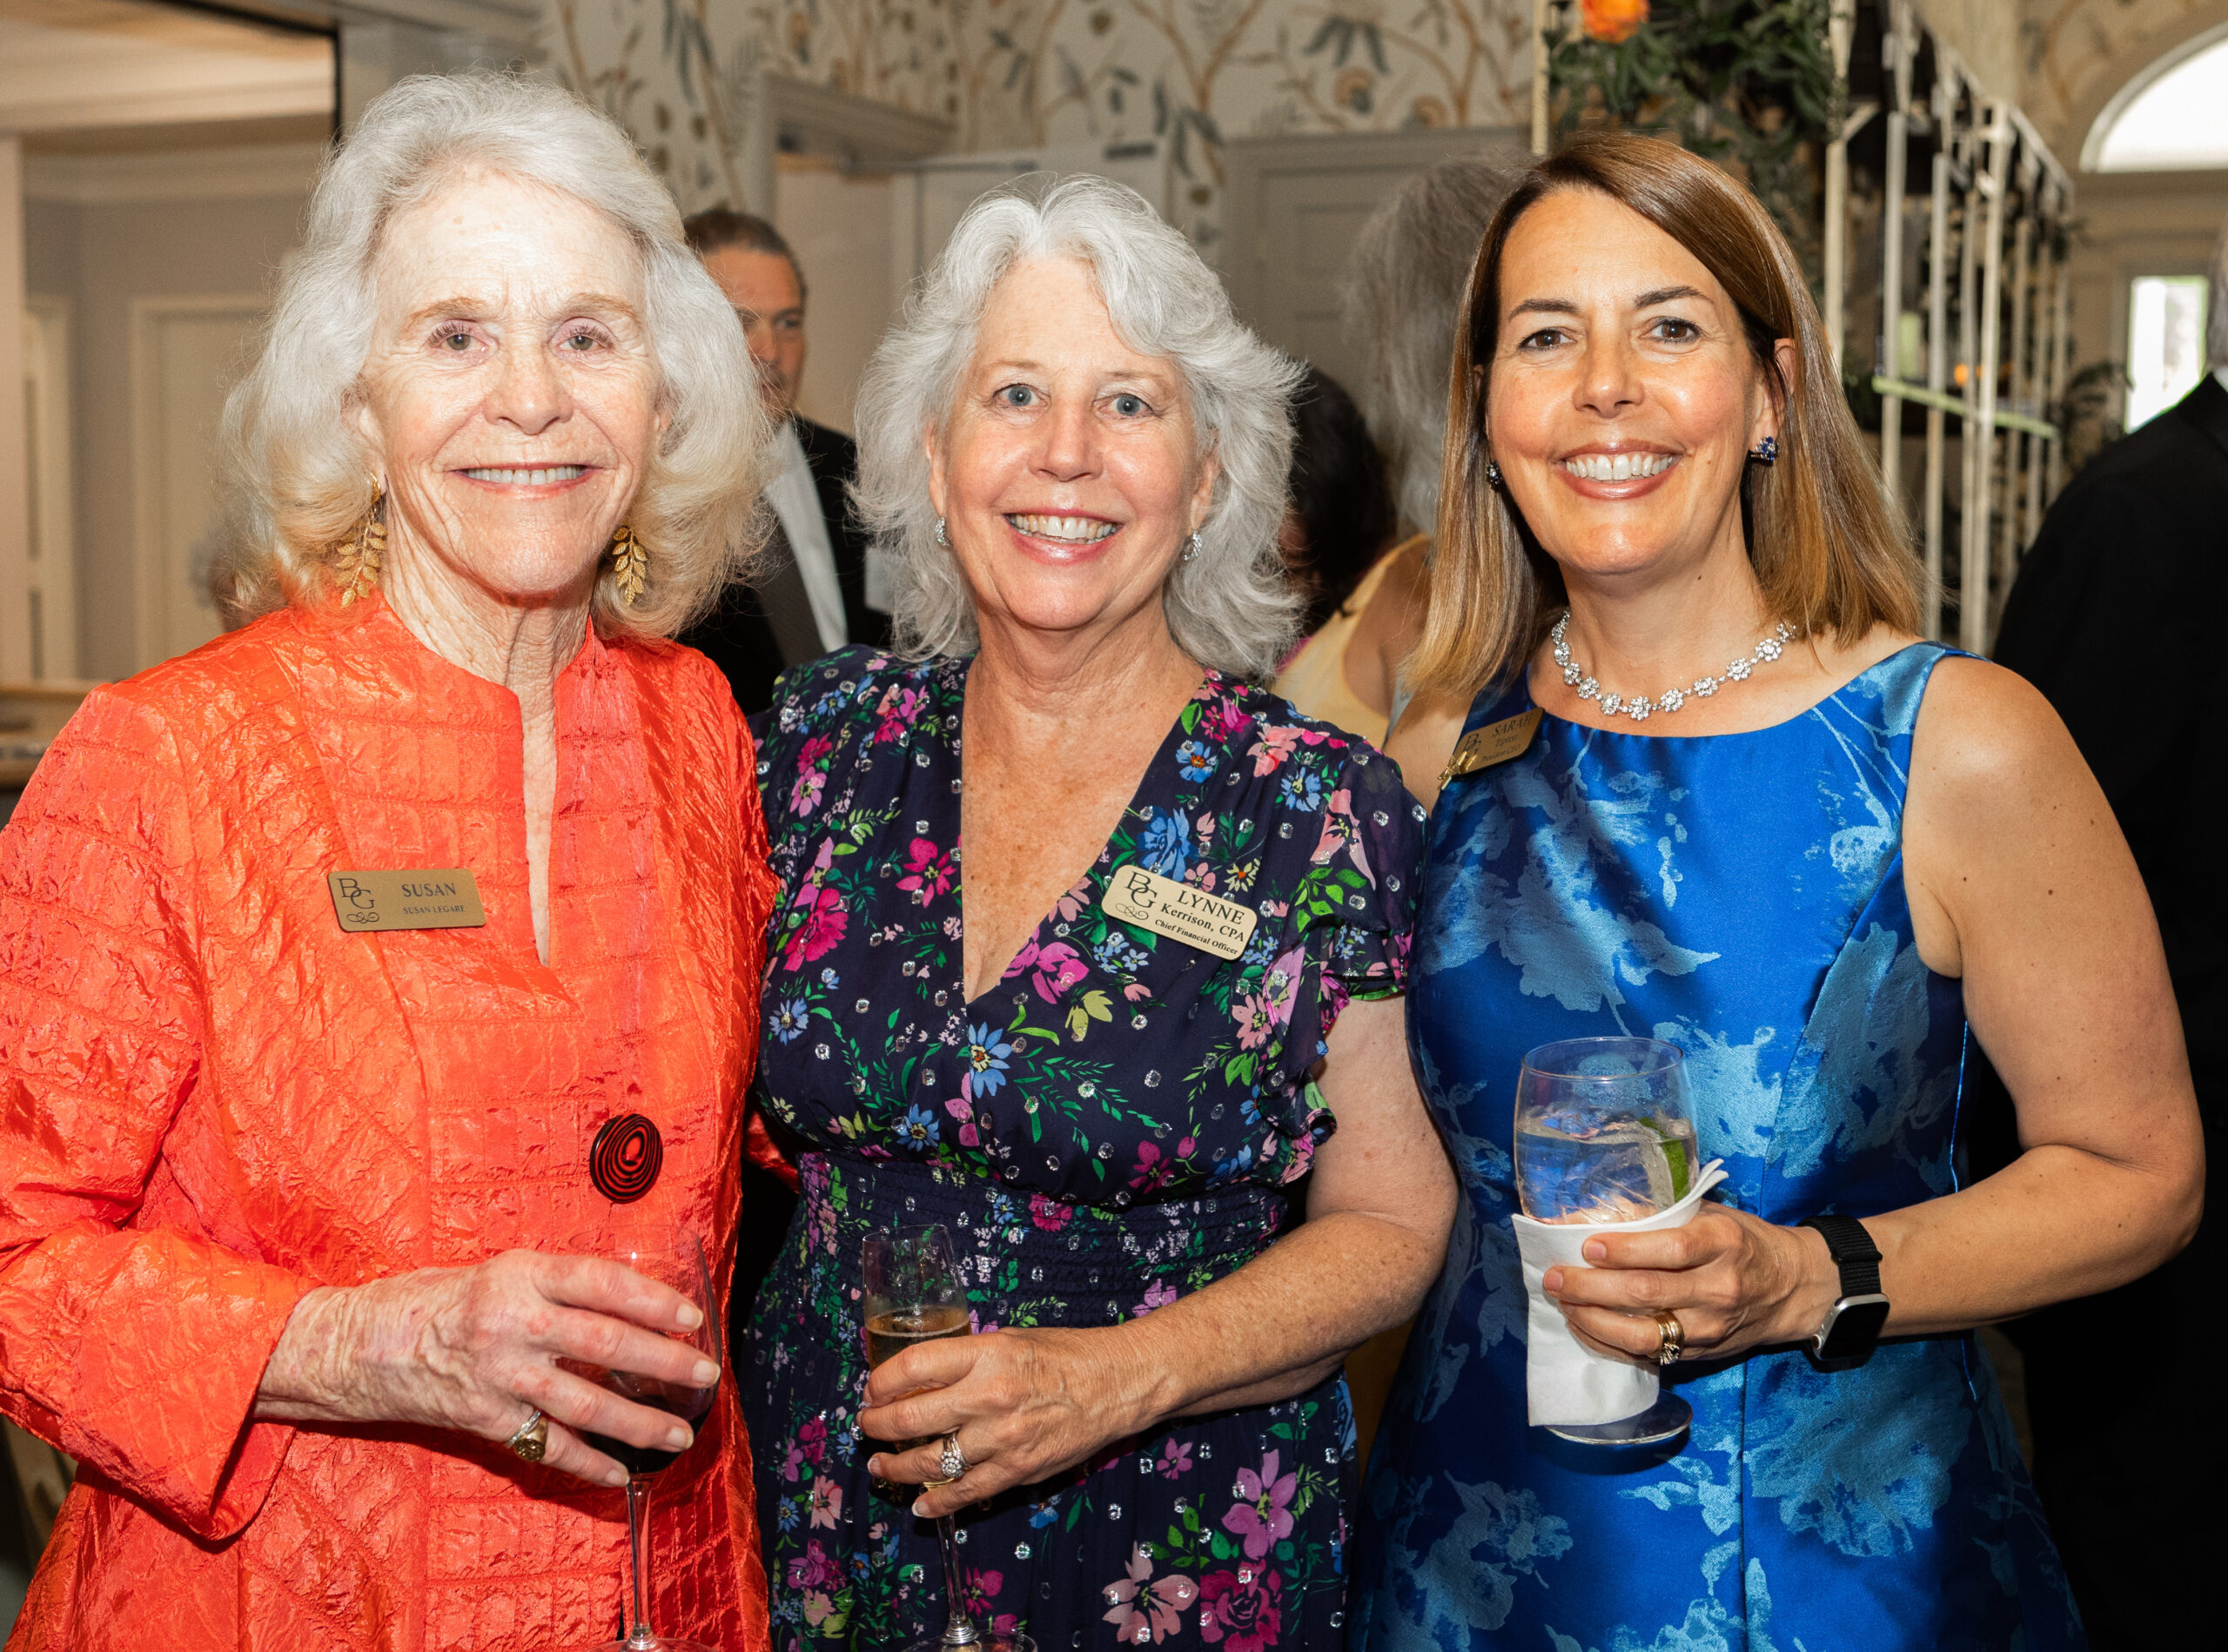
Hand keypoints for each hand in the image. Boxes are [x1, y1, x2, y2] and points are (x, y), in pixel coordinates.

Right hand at [255, 1250, 719, 1488]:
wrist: (366, 1343)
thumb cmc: (445, 1299)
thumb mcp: (504, 1273)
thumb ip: (560, 1287)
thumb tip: (635, 1305)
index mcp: (523, 1275)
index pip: (603, 1283)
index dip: (652, 1300)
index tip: (692, 1318)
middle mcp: (514, 1323)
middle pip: (605, 1344)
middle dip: (664, 1362)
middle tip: (705, 1374)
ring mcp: (499, 1375)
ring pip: (584, 1404)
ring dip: (638, 1423)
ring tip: (678, 1434)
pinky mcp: (484, 1418)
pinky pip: (546, 1446)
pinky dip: (587, 1462)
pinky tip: (620, 1473)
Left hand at [860, 1327, 1147, 1518]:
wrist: (1117, 1384)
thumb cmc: (1065, 1355)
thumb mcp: (1008, 1340)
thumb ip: (966, 1360)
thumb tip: (921, 1379)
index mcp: (986, 1356)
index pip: (913, 1367)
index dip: (881, 1381)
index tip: (872, 1389)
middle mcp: (989, 1397)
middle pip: (911, 1418)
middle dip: (878, 1425)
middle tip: (867, 1425)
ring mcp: (1002, 1439)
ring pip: (931, 1462)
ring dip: (896, 1467)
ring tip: (880, 1465)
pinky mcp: (1018, 1471)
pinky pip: (966, 1493)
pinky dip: (937, 1503)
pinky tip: (920, 1505)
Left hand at [1540, 1207, 1837, 1365]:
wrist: (1795, 1288)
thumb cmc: (1745, 1242)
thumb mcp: (1715, 1216)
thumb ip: (1669, 1216)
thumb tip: (1607, 1211)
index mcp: (1723, 1243)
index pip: (1670, 1249)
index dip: (1625, 1251)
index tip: (1588, 1246)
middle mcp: (1718, 1287)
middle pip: (1647, 1293)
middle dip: (1591, 1287)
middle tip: (1554, 1278)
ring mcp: (1711, 1326)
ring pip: (1644, 1332)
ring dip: (1593, 1320)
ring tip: (1562, 1304)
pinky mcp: (1703, 1353)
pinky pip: (1649, 1353)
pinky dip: (1610, 1342)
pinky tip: (1584, 1326)